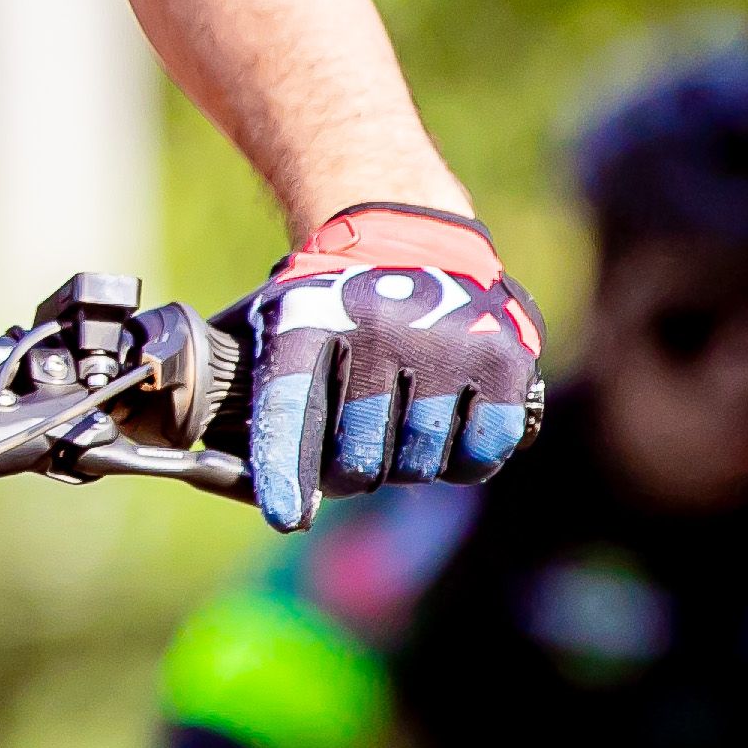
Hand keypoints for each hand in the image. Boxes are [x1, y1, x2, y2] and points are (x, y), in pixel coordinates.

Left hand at [238, 201, 540, 532]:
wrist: (406, 233)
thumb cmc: (333, 304)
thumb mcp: (278, 320)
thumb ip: (259, 394)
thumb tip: (243, 485)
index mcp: (308, 318)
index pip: (290, 406)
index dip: (285, 468)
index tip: (285, 515)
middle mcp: (378, 328)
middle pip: (360, 459)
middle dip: (351, 473)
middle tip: (353, 453)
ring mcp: (446, 342)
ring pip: (421, 465)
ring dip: (408, 464)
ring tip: (401, 425)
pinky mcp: (503, 356)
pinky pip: (480, 454)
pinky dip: (464, 460)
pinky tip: (449, 431)